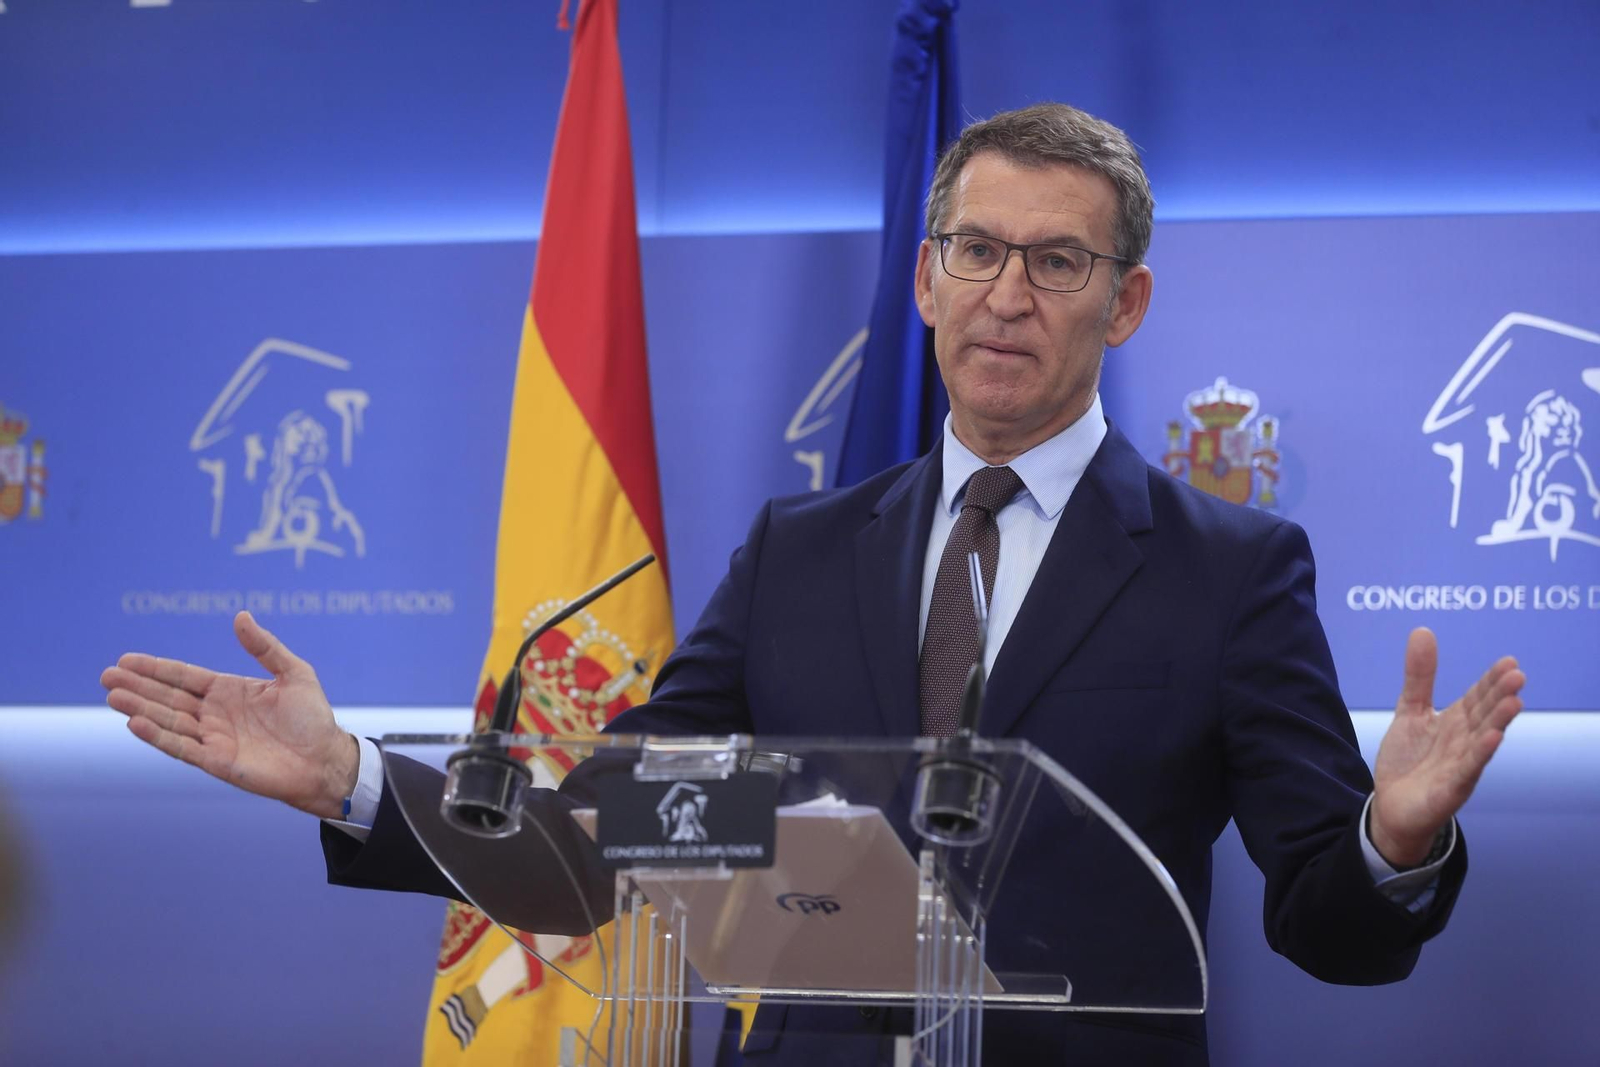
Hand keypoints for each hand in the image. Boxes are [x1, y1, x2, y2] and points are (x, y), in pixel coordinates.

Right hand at [101, 611, 358, 819]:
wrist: (325, 759)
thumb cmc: (313, 718)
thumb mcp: (294, 673)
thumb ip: (265, 647)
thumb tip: (240, 616)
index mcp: (229, 691)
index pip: (184, 676)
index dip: (156, 668)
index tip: (126, 659)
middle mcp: (215, 714)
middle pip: (168, 697)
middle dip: (138, 686)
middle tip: (106, 675)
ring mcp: (213, 738)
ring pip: (168, 720)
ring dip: (140, 708)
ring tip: (112, 695)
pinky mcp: (216, 762)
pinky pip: (181, 747)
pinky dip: (158, 736)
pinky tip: (135, 723)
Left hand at [1370, 627, 1523, 866]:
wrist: (1392, 805)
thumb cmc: (1409, 759)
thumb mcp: (1411, 711)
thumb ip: (1420, 676)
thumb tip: (1423, 630)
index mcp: (1456, 723)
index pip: (1478, 697)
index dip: (1491, 681)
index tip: (1509, 662)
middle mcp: (1464, 741)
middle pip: (1484, 715)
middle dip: (1500, 696)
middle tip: (1517, 675)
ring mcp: (1461, 765)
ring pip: (1482, 740)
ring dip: (1498, 721)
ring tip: (1514, 702)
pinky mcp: (1451, 787)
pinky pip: (1467, 768)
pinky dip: (1479, 753)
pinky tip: (1492, 738)